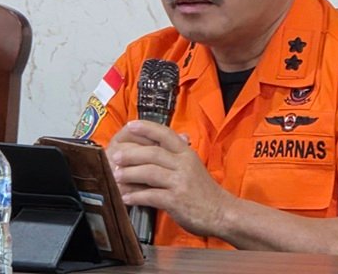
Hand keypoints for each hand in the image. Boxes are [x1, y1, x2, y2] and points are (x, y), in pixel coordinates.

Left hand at [108, 119, 234, 236]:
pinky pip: (151, 196)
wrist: (221, 212)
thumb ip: (178, 156)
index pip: (165, 134)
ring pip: (150, 172)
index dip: (147, 128)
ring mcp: (180, 182)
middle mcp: (184, 164)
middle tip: (115, 156)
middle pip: (153, 153)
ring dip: (129, 174)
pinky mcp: (176, 200)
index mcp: (187, 154)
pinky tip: (126, 198)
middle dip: (131, 154)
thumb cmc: (205, 191)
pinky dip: (136, 196)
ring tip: (116, 176)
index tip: (130, 126)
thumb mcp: (194, 166)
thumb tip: (161, 144)